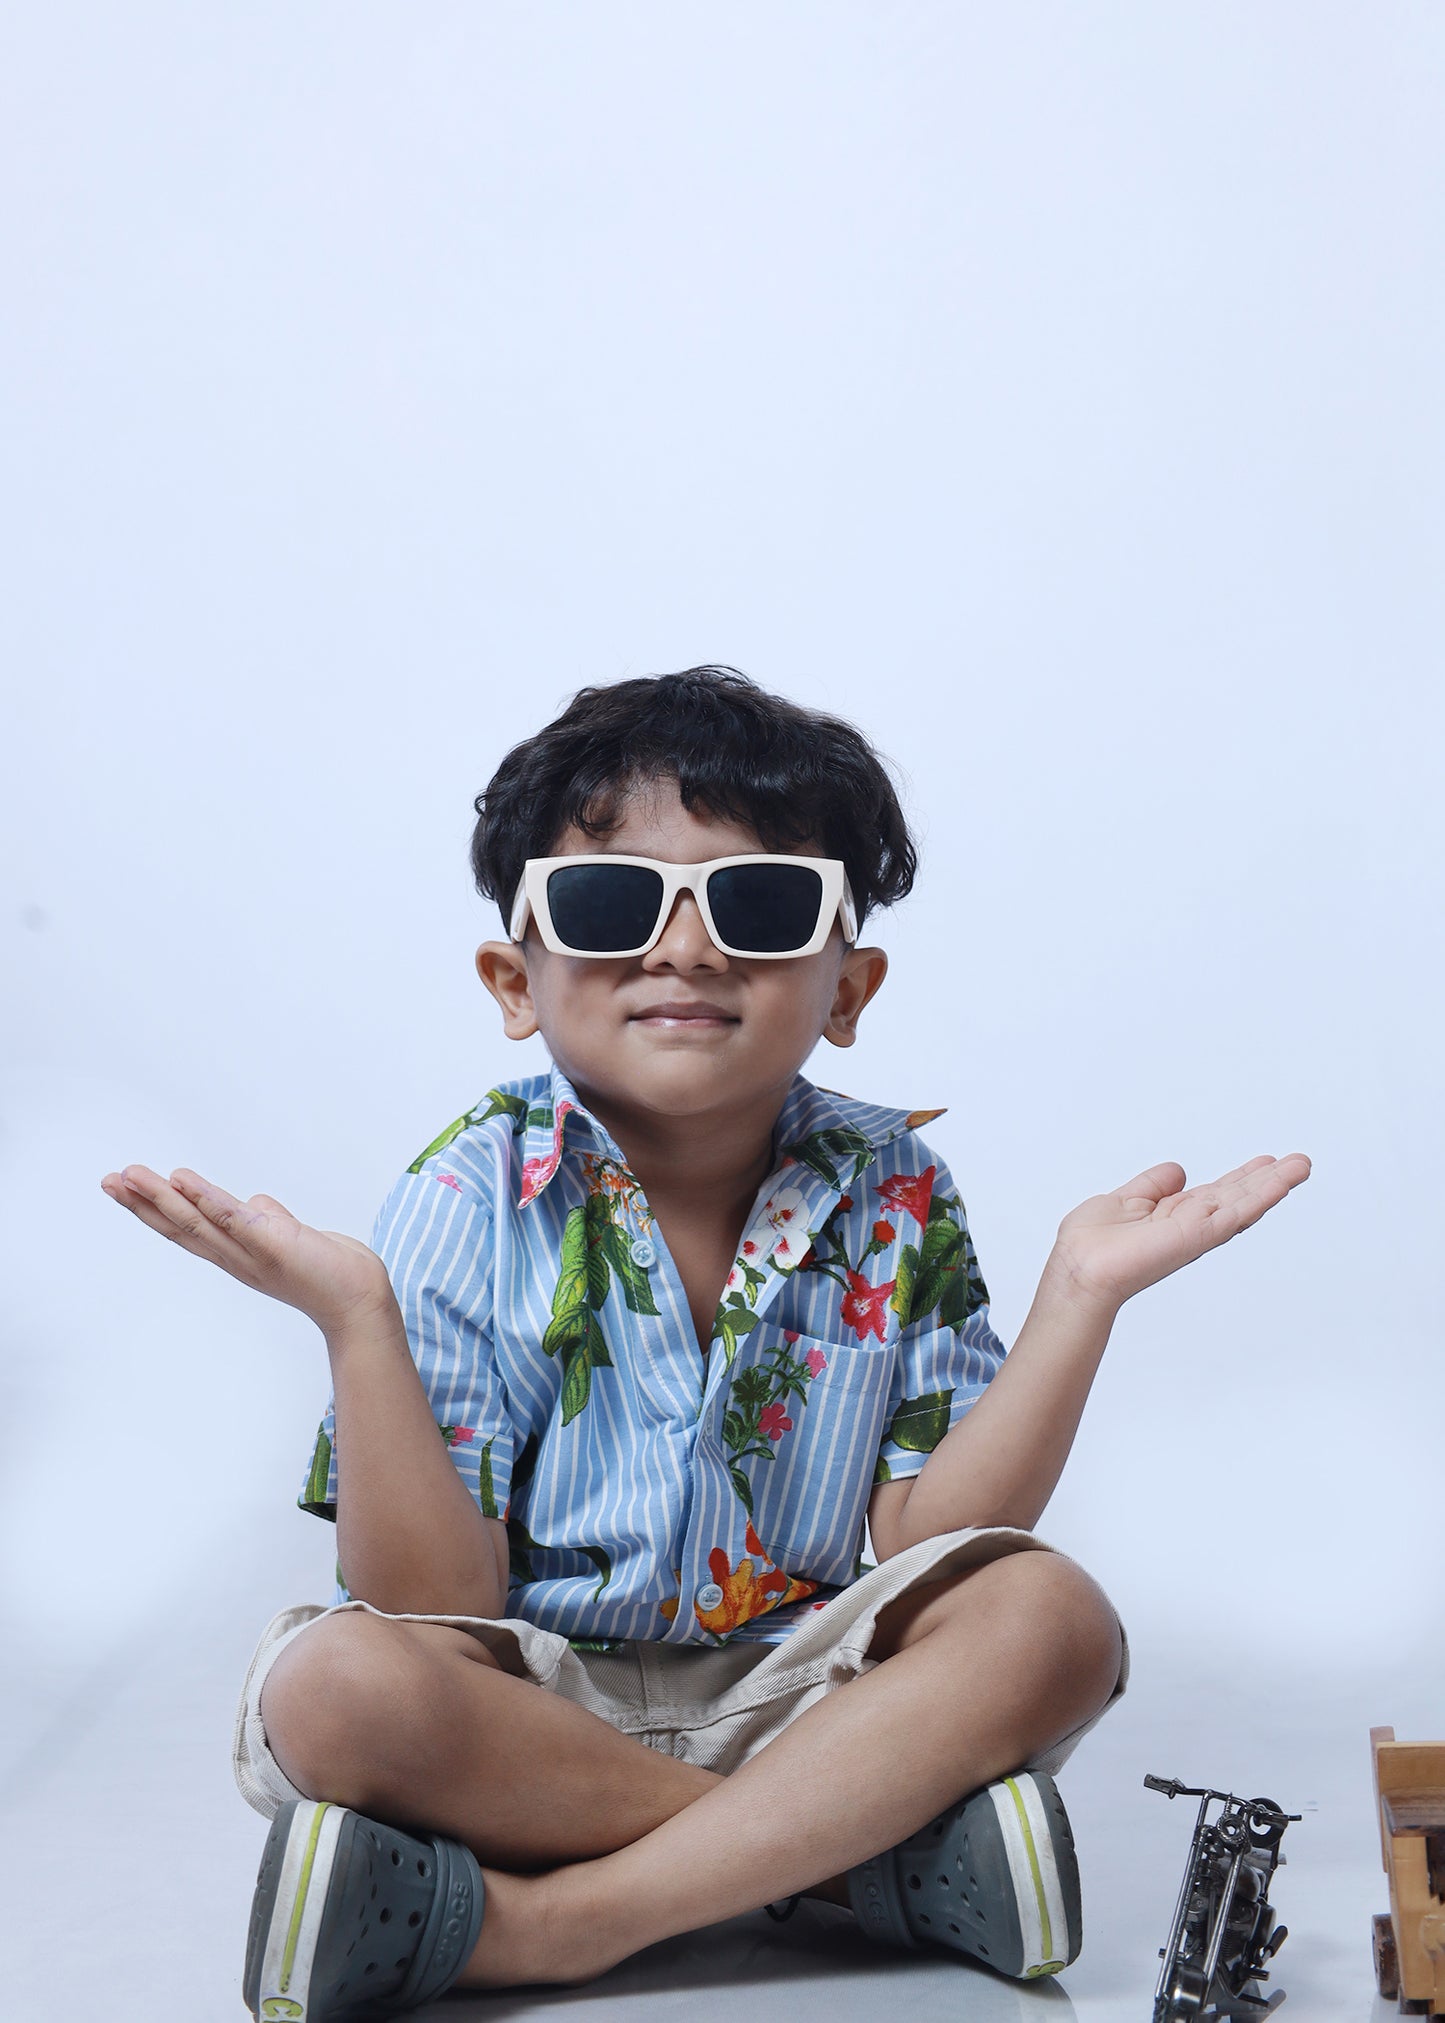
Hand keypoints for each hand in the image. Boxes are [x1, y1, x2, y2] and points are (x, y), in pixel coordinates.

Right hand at [100, 1164, 394, 1335]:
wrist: (360, 1302)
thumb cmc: (329, 1270)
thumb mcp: (292, 1239)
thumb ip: (269, 1221)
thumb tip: (254, 1202)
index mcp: (238, 1255)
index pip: (187, 1231)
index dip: (154, 1211)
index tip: (124, 1189)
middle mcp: (236, 1258)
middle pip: (180, 1228)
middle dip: (142, 1204)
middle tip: (109, 1180)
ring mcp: (251, 1253)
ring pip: (197, 1223)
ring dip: (161, 1198)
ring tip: (131, 1175)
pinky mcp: (273, 1245)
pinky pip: (233, 1218)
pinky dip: (206, 1198)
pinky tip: (182, 1179)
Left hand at [1048, 1152, 1311, 1312]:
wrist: (1080, 1268)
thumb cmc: (1090, 1244)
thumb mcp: (1125, 1199)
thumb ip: (1152, 1185)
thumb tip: (1177, 1170)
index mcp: (1174, 1215)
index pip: (1217, 1193)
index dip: (1241, 1178)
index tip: (1266, 1161)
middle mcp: (1191, 1224)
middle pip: (1238, 1198)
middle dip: (1268, 1180)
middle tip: (1300, 1162)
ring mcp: (1197, 1231)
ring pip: (1244, 1204)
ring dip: (1275, 1185)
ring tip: (1302, 1165)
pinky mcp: (1198, 1236)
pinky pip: (1236, 1213)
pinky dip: (1260, 1197)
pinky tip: (1281, 1182)